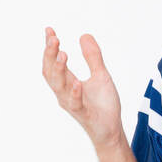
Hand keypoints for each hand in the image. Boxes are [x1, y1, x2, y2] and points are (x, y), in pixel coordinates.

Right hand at [42, 27, 123, 148]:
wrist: (111, 130)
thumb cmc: (103, 105)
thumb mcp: (101, 75)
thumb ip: (93, 57)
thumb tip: (84, 35)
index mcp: (68, 82)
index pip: (53, 62)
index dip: (50, 47)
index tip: (49, 30)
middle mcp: (65, 92)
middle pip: (51, 72)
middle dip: (50, 55)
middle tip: (53, 38)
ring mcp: (72, 103)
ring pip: (59, 86)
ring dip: (59, 69)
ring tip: (63, 54)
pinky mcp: (84, 114)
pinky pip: (75, 103)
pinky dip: (75, 92)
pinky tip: (77, 82)